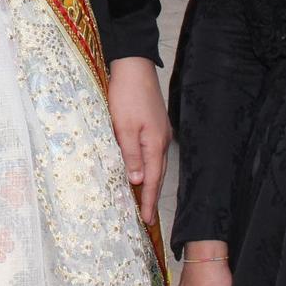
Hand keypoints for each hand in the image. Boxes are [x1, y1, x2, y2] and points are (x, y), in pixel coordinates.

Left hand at [106, 56, 169, 223]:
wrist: (134, 66)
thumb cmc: (127, 94)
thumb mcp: (123, 127)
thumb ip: (131, 154)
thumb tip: (138, 180)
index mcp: (155, 143)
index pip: (152, 180)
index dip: (149, 200)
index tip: (147, 219)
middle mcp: (161, 140)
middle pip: (157, 174)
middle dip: (151, 196)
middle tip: (146, 216)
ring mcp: (159, 132)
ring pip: (155, 164)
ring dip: (149, 182)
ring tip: (143, 199)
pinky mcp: (154, 125)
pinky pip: (152, 153)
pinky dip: (147, 166)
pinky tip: (140, 170)